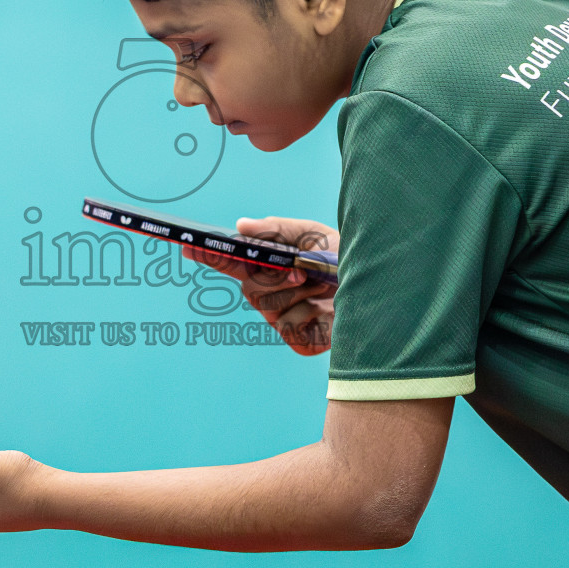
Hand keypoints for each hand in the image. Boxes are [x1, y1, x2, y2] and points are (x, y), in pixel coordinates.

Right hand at [183, 215, 337, 355]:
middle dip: (275, 278)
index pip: (232, 263)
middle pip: (249, 288)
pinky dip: (310, 313)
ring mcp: (282, 321)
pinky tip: (327, 311)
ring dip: (298, 293)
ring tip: (324, 288)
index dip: (209, 256)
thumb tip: (240, 226)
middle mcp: (271, 297)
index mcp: (270, 269)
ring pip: (268, 307)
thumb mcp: (313, 236)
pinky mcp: (298, 341)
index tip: (188, 247)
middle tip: (303, 271)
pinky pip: (288, 325)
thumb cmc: (346, 261)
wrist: (380, 290)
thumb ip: (277, 230)